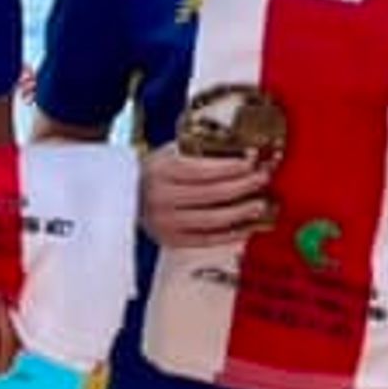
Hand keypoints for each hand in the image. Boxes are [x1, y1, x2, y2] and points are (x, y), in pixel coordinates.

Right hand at [141, 144, 275, 247]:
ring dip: (241, 212)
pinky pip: (207, 239)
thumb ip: (198, 150)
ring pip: (212, 220)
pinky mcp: (171, 240)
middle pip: (211, 194)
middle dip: (243, 185)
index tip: (252, 160)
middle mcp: (161, 198)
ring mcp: (165, 222)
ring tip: (260, 203)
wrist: (125, 197)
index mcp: (161, 170)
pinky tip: (246, 225)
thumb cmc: (154, 172)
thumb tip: (240, 148)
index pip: (203, 170)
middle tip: (262, 178)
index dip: (231, 166)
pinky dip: (230, 234)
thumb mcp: (169, 153)